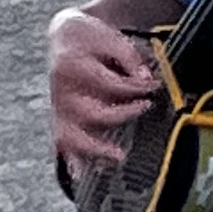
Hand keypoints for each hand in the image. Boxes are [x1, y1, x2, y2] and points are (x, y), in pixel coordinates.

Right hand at [48, 7, 158, 172]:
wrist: (64, 36)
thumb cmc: (91, 37)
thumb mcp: (111, 37)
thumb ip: (130, 59)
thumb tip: (147, 81)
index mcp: (73, 67)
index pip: (110, 85)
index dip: (135, 88)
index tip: (154, 86)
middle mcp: (62, 91)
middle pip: (93, 113)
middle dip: (122, 114)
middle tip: (145, 106)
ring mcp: (58, 108)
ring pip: (72, 135)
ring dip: (95, 148)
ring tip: (118, 156)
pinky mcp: (59, 117)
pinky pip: (62, 142)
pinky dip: (71, 159)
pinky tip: (80, 175)